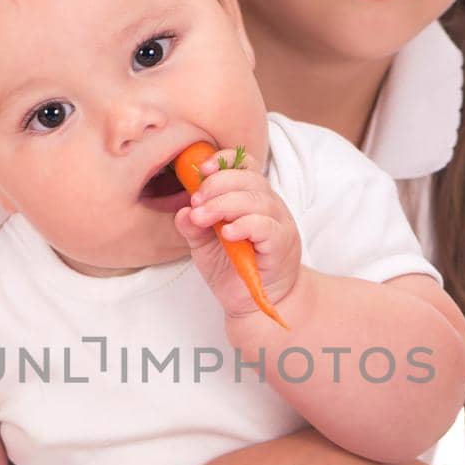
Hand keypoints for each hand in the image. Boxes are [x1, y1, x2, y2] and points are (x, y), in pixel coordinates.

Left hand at [173, 147, 300, 321]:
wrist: (255, 303)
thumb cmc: (232, 269)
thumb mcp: (204, 245)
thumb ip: (193, 226)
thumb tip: (183, 211)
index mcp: (252, 198)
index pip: (244, 166)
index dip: (224, 161)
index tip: (201, 170)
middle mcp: (269, 205)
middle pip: (248, 179)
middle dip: (217, 185)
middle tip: (196, 201)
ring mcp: (278, 224)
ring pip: (256, 200)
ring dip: (224, 204)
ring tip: (203, 217)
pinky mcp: (281, 245)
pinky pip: (266, 227)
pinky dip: (244, 225)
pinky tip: (226, 233)